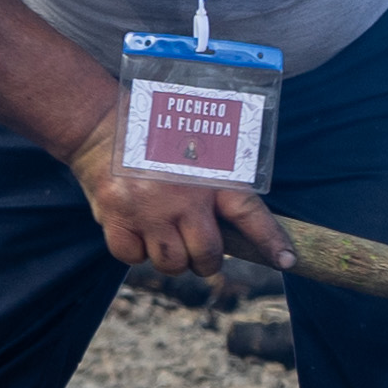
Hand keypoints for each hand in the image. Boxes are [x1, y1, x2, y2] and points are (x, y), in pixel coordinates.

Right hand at [65, 128, 290, 285]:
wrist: (99, 124)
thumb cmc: (155, 136)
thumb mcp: (197, 146)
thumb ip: (215, 182)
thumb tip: (234, 226)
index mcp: (207, 174)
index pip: (248, 213)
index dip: (270, 239)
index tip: (288, 260)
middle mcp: (181, 195)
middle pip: (206, 255)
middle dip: (206, 261)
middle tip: (200, 253)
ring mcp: (147, 210)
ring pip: (170, 263)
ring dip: (172, 260)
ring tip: (167, 240)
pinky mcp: (115, 217)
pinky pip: (132, 258)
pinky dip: (136, 253)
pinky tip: (138, 233)